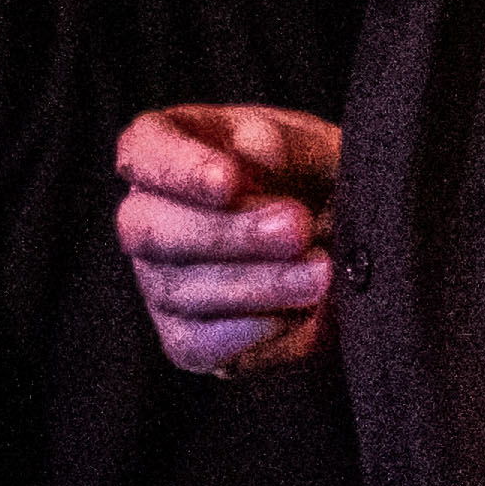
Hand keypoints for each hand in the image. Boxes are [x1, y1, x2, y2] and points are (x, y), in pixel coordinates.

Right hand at [117, 104, 341, 373]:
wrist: (341, 250)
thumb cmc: (315, 183)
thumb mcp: (315, 149)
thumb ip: (289, 142)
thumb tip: (254, 150)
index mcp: (167, 150)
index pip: (143, 152)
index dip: (178, 169)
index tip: (228, 180)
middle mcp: (148, 215)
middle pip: (147, 228)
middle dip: (226, 233)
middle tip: (297, 228)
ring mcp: (158, 281)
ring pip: (177, 289)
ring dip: (256, 283)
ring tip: (320, 272)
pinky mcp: (184, 337)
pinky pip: (197, 343)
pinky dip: (251, 329)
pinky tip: (298, 311)